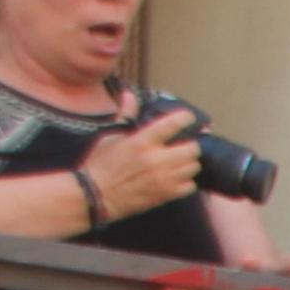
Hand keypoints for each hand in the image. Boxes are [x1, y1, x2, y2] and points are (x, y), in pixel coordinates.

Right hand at [83, 103, 204, 219]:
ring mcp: (164, 179)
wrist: (96, 195)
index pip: (172, 124)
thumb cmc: (101, 163)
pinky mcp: (166, 194)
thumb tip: (129, 94)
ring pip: (194, 166)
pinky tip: (176, 177)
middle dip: (189, 144)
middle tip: (181, 144)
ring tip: (178, 161)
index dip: (185, 118)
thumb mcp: (110, 135)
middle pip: (192, 148)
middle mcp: (156, 160)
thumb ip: (126, 115)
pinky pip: (191, 185)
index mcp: (141, 142)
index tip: (188, 117)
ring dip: (188, 162)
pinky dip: (186, 180)